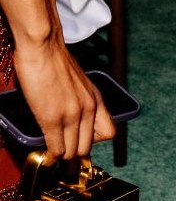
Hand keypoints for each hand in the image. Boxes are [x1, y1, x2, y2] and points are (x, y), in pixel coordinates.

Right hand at [12, 35, 114, 161]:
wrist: (43, 45)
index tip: (80, 140)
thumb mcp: (79, 82)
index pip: (108, 133)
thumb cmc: (55, 59)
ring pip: (71, 151)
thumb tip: (72, 116)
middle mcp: (88, 109)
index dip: (93, 141)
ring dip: (60, 154)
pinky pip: (56, 147)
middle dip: (73, 152)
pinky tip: (45, 152)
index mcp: (96, 99)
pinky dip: (50, 154)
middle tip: (62, 149)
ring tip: (52, 151)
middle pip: (86, 147)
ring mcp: (71, 115)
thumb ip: (79, 100)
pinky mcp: (52, 117)